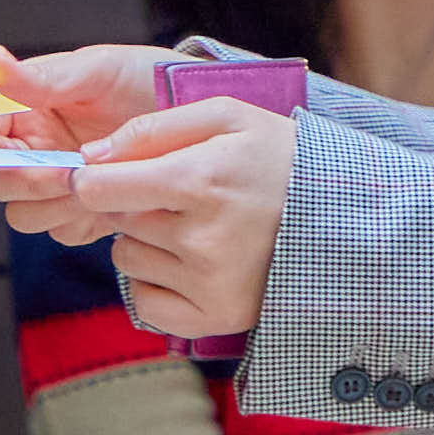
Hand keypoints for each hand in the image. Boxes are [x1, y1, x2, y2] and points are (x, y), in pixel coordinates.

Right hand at [0, 43, 178, 242]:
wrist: (196, 113)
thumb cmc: (146, 79)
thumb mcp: (99, 69)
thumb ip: (43, 76)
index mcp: (23, 111)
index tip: (0, 146)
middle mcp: (32, 150)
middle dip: (20, 179)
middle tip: (62, 169)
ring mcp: (57, 185)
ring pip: (22, 214)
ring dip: (49, 204)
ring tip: (91, 181)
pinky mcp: (85, 212)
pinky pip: (61, 231)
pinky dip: (78, 221)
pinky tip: (108, 200)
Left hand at [68, 99, 295, 337]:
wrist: (342, 217)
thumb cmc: (279, 157)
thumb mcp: (228, 116)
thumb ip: (154, 127)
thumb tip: (91, 155)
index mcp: (200, 180)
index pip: (101, 188)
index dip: (91, 177)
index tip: (102, 173)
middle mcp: (200, 239)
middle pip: (115, 220)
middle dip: (133, 203)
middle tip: (179, 194)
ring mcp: (207, 284)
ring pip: (127, 258)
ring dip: (145, 240)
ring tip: (193, 225)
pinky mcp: (214, 318)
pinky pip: (144, 301)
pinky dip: (155, 281)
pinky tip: (190, 261)